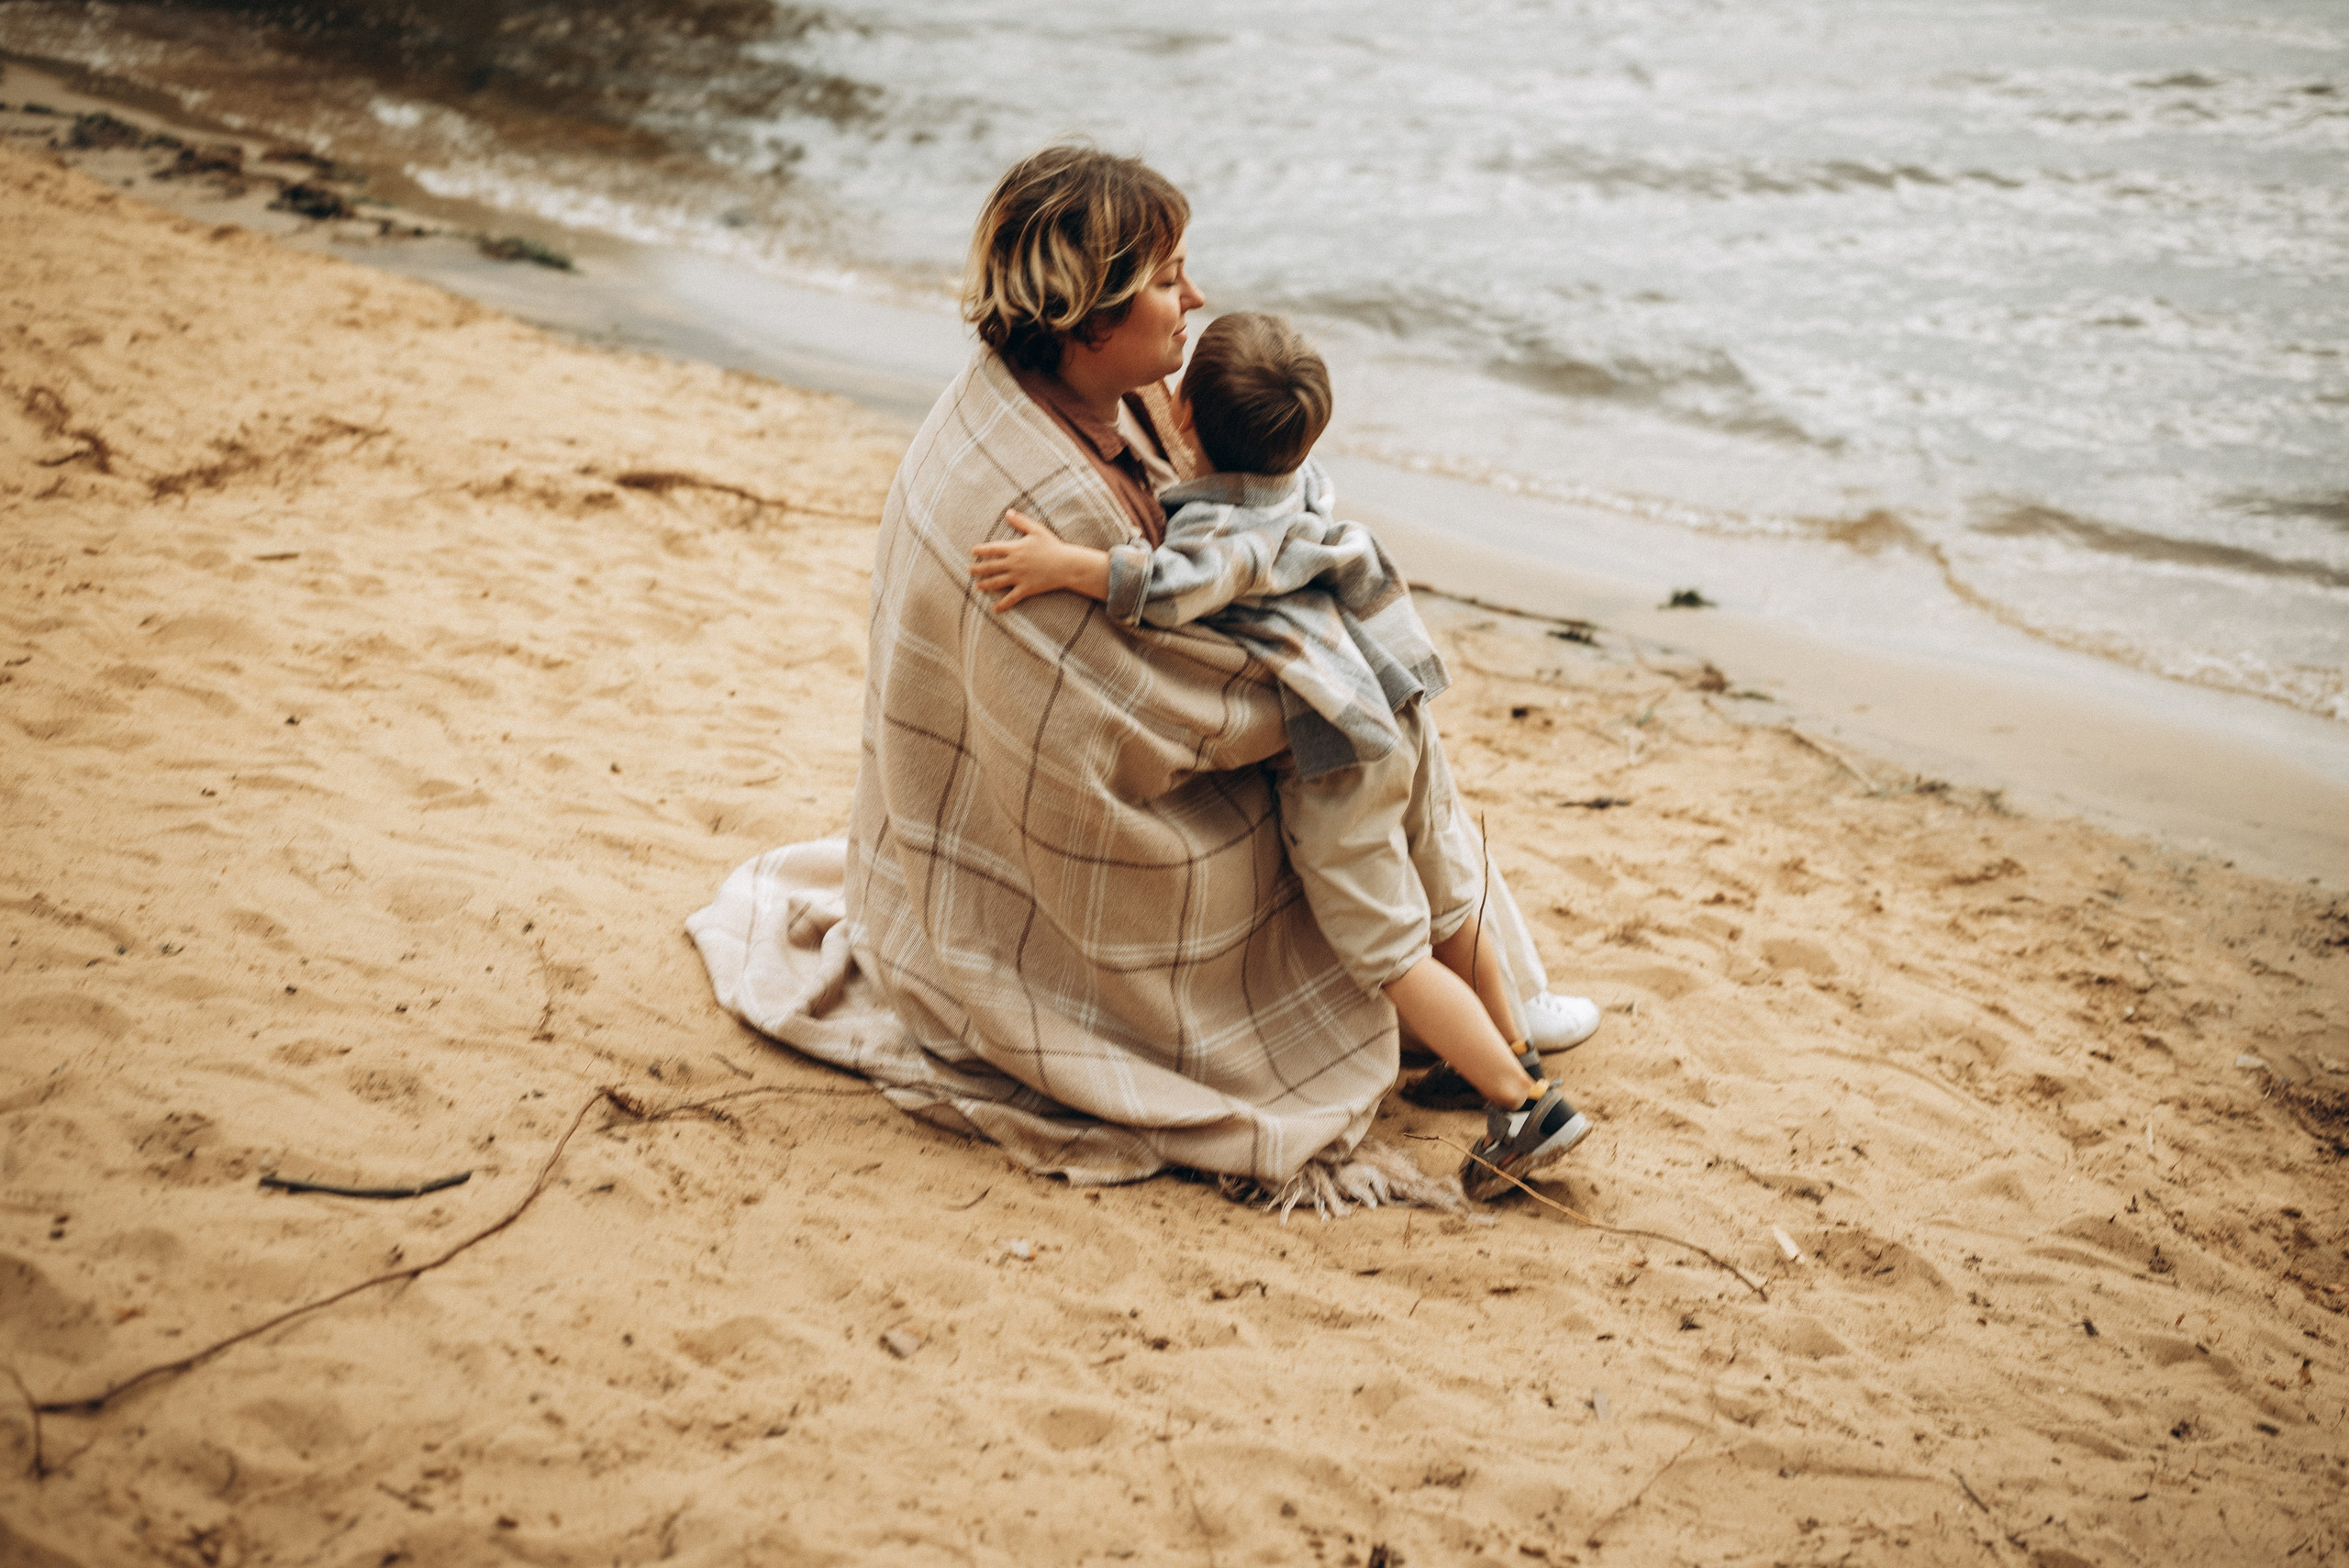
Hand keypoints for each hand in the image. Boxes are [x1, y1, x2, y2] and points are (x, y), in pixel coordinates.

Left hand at [969, 508, 1109, 610]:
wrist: (1066, 565)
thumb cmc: (1053, 546)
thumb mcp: (1037, 530)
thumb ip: (1020, 521)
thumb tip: (1008, 512)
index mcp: (1014, 549)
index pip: (992, 549)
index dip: (981, 551)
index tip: (973, 552)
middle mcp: (1013, 564)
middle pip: (990, 567)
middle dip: (978, 569)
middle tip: (970, 571)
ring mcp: (1019, 577)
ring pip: (996, 582)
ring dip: (985, 585)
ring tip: (977, 586)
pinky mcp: (1026, 589)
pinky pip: (1011, 598)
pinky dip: (1002, 604)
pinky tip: (994, 609)